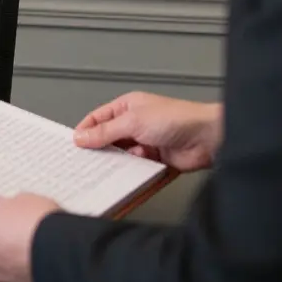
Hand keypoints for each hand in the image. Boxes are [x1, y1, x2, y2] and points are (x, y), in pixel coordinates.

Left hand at [0, 194, 60, 281]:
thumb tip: (3, 205)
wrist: (62, 252)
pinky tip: (33, 251)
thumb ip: (5, 204)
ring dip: (4, 249)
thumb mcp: (20, 201)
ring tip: (25, 237)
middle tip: (8, 221)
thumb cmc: (36, 224)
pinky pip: (11, 270)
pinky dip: (18, 262)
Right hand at [73, 91, 221, 171]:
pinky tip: (128, 173)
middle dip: (99, 149)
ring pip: (121, 155)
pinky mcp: (154, 160)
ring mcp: (145, 142)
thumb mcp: (132, 121)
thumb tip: (82, 136)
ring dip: (116, 162)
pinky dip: (130, 172)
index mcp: (127, 107)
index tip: (74, 144)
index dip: (85, 130)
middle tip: (86, 161)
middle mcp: (135, 124)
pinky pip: (135, 168)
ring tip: (107, 169)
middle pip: (108, 139)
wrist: (207, 138)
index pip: (98, 118)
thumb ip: (105, 131)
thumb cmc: (178, 119)